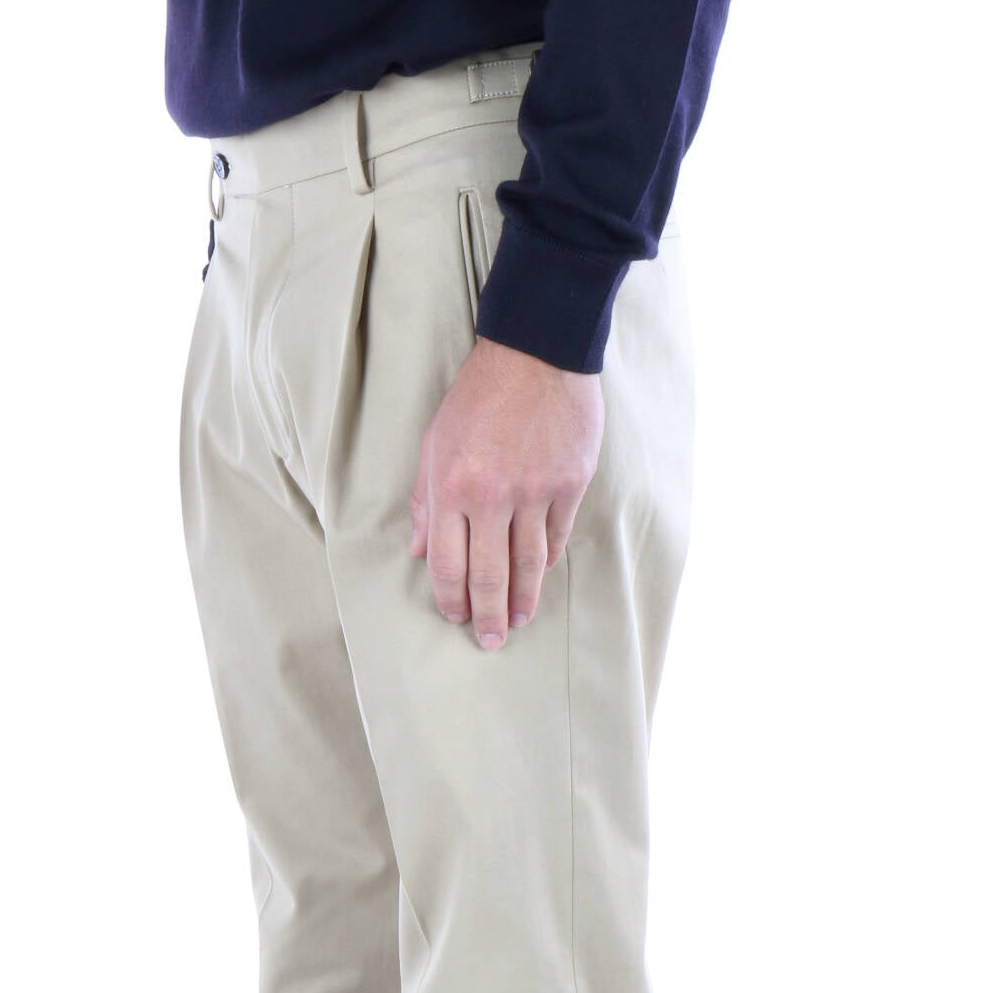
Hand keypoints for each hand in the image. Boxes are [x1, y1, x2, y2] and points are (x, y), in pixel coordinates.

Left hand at [409, 337, 603, 649]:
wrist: (536, 352)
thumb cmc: (477, 397)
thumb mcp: (434, 444)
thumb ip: (426, 502)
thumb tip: (421, 552)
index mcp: (452, 489)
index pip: (449, 566)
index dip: (451, 600)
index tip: (455, 618)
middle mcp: (494, 497)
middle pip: (490, 576)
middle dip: (488, 616)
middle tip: (491, 641)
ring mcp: (536, 492)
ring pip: (529, 564)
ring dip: (523, 600)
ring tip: (519, 621)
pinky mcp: (571, 483)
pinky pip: (556, 537)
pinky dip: (546, 562)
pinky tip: (540, 576)